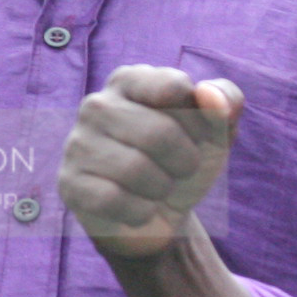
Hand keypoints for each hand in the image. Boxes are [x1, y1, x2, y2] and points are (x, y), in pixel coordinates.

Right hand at [59, 66, 243, 260]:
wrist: (161, 215)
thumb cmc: (183, 161)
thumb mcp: (216, 131)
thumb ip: (226, 101)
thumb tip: (208, 94)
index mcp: (130, 81)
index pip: (173, 87)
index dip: (198, 120)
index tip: (193, 134)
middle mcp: (97, 105)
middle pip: (159, 133)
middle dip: (185, 162)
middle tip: (179, 170)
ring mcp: (78, 144)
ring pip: (136, 169)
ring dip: (162, 189)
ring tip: (156, 188)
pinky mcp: (70, 183)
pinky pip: (113, 199)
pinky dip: (139, 211)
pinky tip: (136, 207)